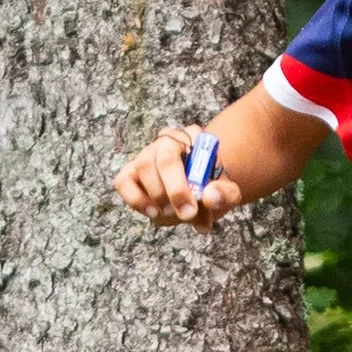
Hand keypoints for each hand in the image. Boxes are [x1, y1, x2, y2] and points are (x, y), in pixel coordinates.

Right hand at [111, 125, 243, 232]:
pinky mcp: (131, 172)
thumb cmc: (212, 190)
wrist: (198, 196)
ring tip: (172, 214)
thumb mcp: (228, 193)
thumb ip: (225, 194)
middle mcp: (168, 141)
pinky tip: (153, 212)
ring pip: (143, 166)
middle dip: (174, 190)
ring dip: (157, 195)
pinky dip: (136, 200)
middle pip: (164, 157)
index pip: (191, 144)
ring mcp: (147, 155)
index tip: (199, 203)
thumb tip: (208, 197)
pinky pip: (123, 181)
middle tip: (186, 215)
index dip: (196, 172)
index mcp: (195, 137)